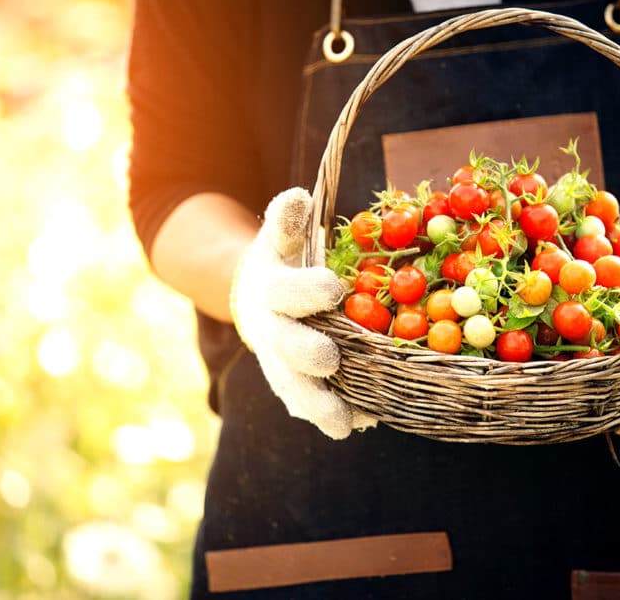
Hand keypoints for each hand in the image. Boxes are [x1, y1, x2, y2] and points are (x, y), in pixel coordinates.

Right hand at [230, 187, 376, 438]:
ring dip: (319, 405)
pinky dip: (334, 417)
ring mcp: (280, 364)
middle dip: (307, 354)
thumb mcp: (281, 237)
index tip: (333, 287)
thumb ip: (287, 220)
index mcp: (270, 290)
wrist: (256, 298)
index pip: (284, 291)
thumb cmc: (283, 261)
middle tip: (331, 359)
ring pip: (295, 389)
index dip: (306, 291)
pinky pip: (310, 406)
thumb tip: (298, 196)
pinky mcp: (294, 387)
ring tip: (345, 423)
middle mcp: (271, 332)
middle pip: (285, 348)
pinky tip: (363, 423)